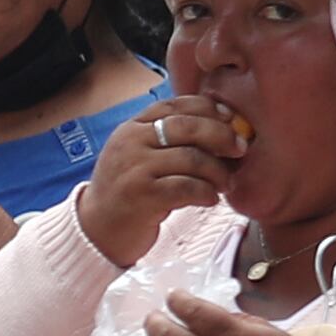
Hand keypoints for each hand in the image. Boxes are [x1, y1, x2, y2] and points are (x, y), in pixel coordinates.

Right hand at [76, 96, 246, 267]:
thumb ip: (167, 140)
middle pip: (187, 127)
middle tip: (240, 148)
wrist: (95, 231)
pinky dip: (206, 192)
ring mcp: (135, 168)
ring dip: (218, 170)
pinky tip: (212, 199)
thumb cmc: (128, 193)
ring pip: (191, 158)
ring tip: (226, 183)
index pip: (175, 105)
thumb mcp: (139, 157)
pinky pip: (186, 188)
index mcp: (132, 127)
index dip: (208, 109)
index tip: (231, 119)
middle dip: (221, 135)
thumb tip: (222, 129)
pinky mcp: (142, 196)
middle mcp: (131, 142)